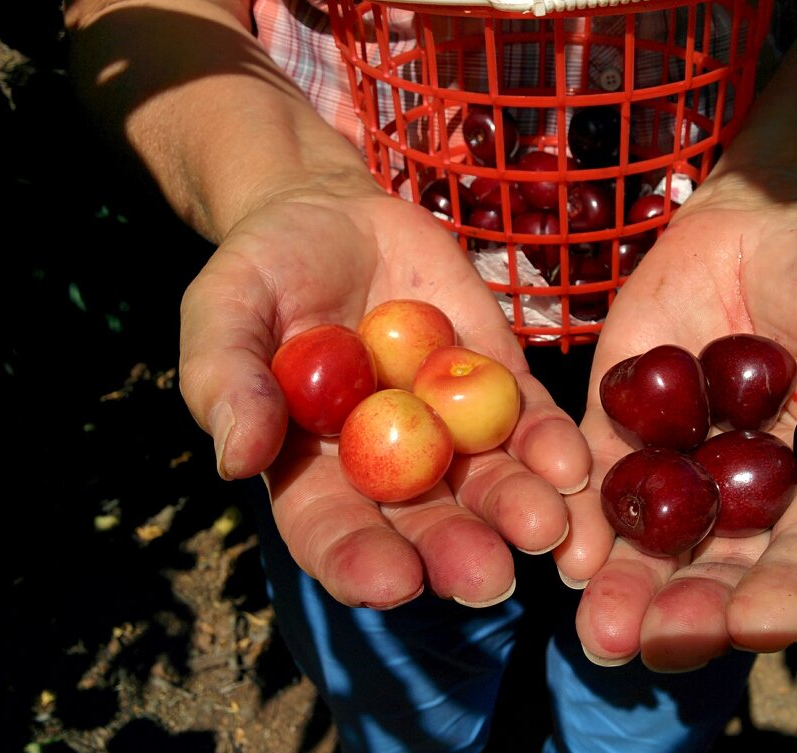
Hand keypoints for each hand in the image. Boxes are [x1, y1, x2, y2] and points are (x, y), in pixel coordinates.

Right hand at [178, 189, 590, 609]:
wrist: (331, 214)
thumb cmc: (262, 272)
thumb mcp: (223, 311)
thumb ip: (225, 380)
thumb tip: (236, 458)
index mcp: (313, 469)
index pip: (334, 532)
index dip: (359, 561)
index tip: (391, 582)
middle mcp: (389, 464)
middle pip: (423, 523)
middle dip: (456, 552)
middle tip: (488, 579)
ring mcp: (448, 426)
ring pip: (488, 482)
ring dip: (519, 508)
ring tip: (547, 528)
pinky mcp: (496, 380)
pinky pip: (529, 420)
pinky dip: (552, 445)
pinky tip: (572, 466)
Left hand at [553, 190, 796, 670]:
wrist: (772, 216)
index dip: (785, 601)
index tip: (755, 624)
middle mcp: (745, 500)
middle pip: (718, 574)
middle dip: (687, 613)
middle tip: (652, 644)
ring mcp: (678, 464)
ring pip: (649, 542)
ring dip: (623, 586)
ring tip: (601, 628)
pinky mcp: (618, 421)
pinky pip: (595, 474)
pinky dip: (579, 510)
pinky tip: (564, 545)